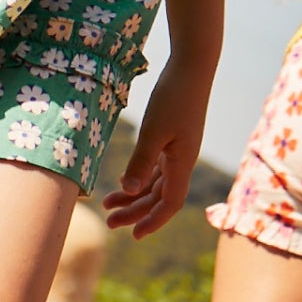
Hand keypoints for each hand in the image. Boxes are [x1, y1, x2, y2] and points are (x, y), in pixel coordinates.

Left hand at [102, 60, 209, 238]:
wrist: (192, 66)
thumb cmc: (173, 96)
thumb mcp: (153, 130)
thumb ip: (141, 161)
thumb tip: (129, 191)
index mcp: (182, 163)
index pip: (170, 205)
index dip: (153, 221)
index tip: (133, 235)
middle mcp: (183, 161)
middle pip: (160, 197)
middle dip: (135, 211)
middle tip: (109, 221)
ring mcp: (179, 150)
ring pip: (156, 183)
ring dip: (135, 195)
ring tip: (109, 204)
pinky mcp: (173, 138)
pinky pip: (157, 168)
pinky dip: (141, 178)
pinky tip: (124, 180)